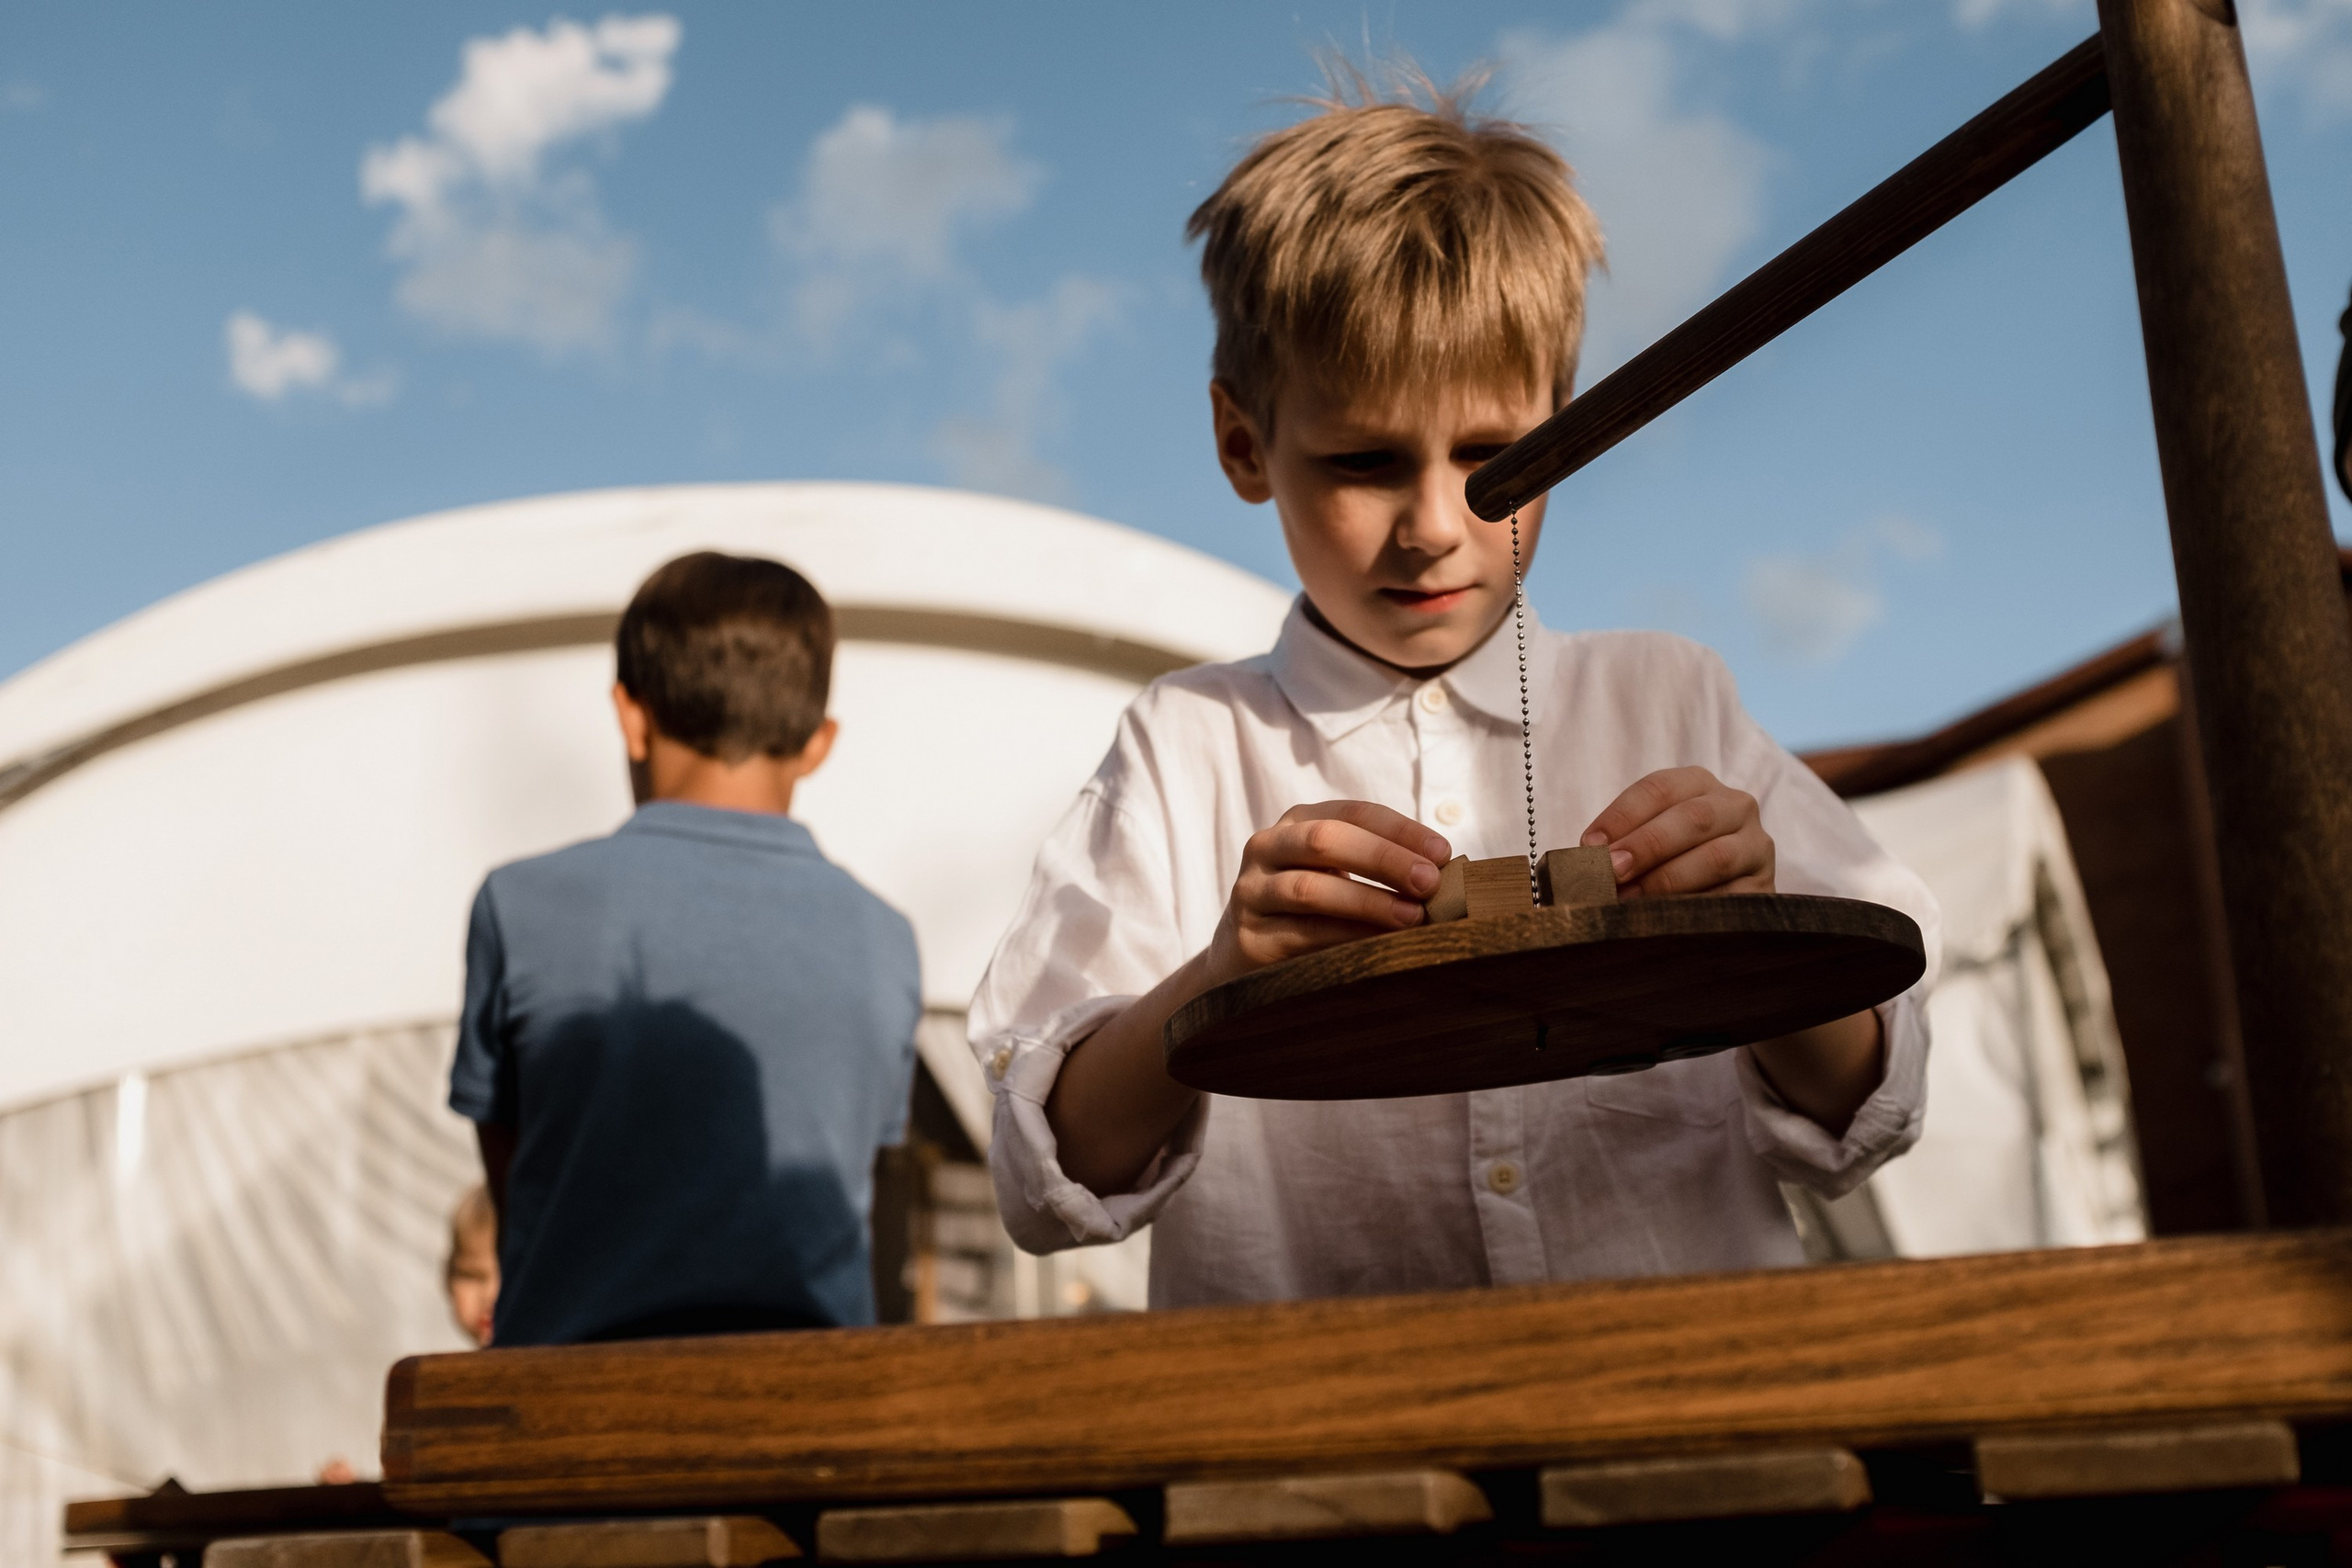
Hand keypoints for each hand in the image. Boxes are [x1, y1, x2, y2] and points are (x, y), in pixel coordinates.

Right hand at [1203, 801, 1450, 982]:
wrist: (1241, 956)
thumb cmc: (1306, 910)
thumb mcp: (1334, 874)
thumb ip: (1375, 867)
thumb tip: (1444, 875)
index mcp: (1296, 822)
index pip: (1353, 814)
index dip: (1400, 830)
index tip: (1443, 852)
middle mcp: (1266, 848)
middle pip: (1326, 841)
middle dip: (1384, 859)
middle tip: (1430, 882)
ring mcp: (1251, 892)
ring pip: (1311, 890)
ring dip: (1368, 903)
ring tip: (1412, 917)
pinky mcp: (1249, 938)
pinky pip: (1303, 935)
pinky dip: (1346, 939)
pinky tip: (1379, 946)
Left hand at [1581, 766, 1772, 898]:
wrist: (1721, 895)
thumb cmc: (1666, 861)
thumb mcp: (1647, 839)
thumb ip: (1621, 843)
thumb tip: (1588, 860)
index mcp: (1699, 784)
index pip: (1659, 788)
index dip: (1622, 815)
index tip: (1590, 845)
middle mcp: (1735, 806)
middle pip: (1692, 818)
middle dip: (1647, 845)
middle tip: (1612, 872)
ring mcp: (1757, 846)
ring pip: (1716, 857)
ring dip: (1667, 880)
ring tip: (1631, 900)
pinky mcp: (1766, 887)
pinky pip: (1732, 898)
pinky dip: (1695, 908)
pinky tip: (1665, 920)